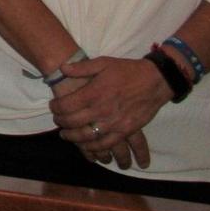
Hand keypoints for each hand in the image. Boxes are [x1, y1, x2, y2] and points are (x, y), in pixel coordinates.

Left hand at [50, 56, 168, 169]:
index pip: (66, 105)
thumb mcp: (103, 62)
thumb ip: (82, 67)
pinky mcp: (126, 131)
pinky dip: (94, 148)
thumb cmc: (128, 71)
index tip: (53, 106)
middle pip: (73, 122)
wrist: (156, 81)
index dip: (55, 107)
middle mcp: (101, 110)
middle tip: (58, 121)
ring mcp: (114, 123)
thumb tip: (62, 68)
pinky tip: (87, 147)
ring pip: (87, 137)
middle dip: (61, 123)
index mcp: (94, 93)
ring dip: (74, 138)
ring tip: (66, 135)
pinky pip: (106, 144)